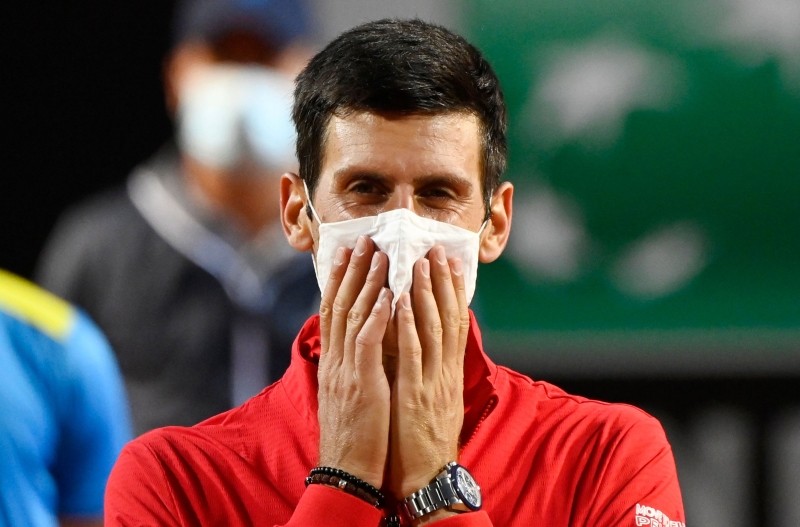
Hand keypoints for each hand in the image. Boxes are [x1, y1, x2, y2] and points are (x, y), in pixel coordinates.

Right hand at [317, 235, 392, 487]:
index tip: (346, 253)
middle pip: (340, 305)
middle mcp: (336, 360)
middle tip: (363, 239)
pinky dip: (376, 316)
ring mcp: (347, 370)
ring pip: (353, 316)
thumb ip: (351, 364)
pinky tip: (387, 295)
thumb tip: (358, 343)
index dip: (339, 279)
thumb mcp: (348, 392)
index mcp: (333, 362)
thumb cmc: (354, 433)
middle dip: (352, 269)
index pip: (333, 311)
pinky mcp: (362, 384)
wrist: (347, 469)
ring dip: (367, 282)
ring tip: (378, 254)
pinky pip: (368, 343)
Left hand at [389, 245, 469, 497]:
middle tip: (436, 249)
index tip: (450, 262)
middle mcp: (445, 372)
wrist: (428, 476)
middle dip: (441, 282)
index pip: (455, 323)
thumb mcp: (440, 401)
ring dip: (425, 294)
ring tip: (419, 263)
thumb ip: (437, 372)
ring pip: (432, 329)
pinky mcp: (415, 395)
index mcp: (450, 373)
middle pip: (448, 318)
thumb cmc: (429, 440)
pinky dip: (407, 325)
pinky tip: (401, 303)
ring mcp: (431, 382)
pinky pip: (411, 354)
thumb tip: (435, 347)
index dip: (453, 291)